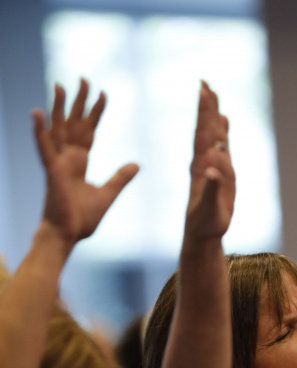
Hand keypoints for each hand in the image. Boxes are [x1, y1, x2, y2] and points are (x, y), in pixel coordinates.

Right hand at [32, 79, 138, 245]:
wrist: (68, 237)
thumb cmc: (82, 220)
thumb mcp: (108, 195)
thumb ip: (120, 178)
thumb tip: (136, 164)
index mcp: (79, 163)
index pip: (88, 131)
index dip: (95, 112)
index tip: (102, 93)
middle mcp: (67, 159)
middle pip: (74, 124)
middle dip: (79, 101)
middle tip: (84, 78)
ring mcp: (58, 164)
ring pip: (58, 129)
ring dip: (58, 107)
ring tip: (59, 85)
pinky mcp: (52, 172)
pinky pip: (44, 148)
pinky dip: (39, 131)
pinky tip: (36, 113)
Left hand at [183, 81, 235, 244]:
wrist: (201, 234)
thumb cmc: (204, 224)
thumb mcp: (207, 209)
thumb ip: (210, 189)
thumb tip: (213, 170)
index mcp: (201, 168)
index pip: (203, 134)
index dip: (204, 113)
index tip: (203, 91)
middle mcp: (205, 163)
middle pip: (206, 130)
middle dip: (206, 106)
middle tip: (204, 82)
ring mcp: (212, 167)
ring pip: (213, 136)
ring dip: (213, 115)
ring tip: (212, 93)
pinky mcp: (220, 174)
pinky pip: (222, 147)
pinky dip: (223, 132)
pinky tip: (224, 121)